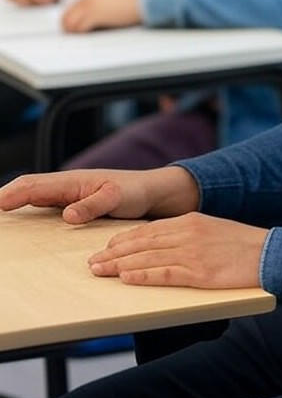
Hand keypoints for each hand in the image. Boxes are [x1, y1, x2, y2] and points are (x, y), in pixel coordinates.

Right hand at [0, 166, 199, 223]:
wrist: (151, 192)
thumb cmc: (135, 192)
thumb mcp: (117, 198)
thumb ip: (94, 205)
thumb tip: (67, 215)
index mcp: (73, 181)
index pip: (36, 184)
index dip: (14, 193)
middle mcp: (68, 185)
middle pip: (30, 186)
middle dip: (7, 194)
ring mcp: (69, 193)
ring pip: (34, 193)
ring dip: (14, 199)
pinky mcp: (74, 203)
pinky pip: (44, 203)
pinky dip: (27, 206)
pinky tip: (20, 217)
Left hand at [61, 0, 140, 31]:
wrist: (136, 4)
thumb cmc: (123, 9)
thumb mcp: (102, 8)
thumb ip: (89, 14)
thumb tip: (78, 29)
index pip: (66, 15)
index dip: (69, 27)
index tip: (75, 34)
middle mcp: (84, 2)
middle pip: (65, 21)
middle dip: (70, 31)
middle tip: (80, 39)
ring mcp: (88, 8)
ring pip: (70, 26)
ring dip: (76, 34)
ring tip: (87, 38)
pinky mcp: (94, 15)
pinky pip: (80, 28)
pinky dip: (83, 34)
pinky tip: (93, 35)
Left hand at [88, 212, 268, 287]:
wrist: (269, 253)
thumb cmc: (243, 245)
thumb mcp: (213, 230)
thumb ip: (190, 234)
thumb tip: (166, 246)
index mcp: (191, 220)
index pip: (150, 229)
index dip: (125, 238)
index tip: (107, 246)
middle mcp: (187, 233)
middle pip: (142, 243)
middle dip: (114, 252)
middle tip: (92, 262)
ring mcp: (192, 252)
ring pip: (147, 258)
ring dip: (119, 265)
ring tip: (99, 271)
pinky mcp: (199, 273)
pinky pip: (164, 274)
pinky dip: (142, 276)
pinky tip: (126, 278)